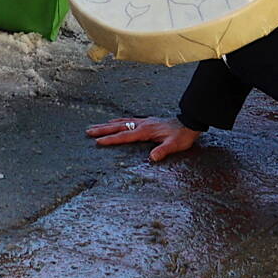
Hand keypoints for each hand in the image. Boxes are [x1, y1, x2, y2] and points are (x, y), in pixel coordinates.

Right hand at [86, 115, 200, 162]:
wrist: (189, 122)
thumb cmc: (182, 135)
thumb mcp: (174, 145)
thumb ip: (163, 151)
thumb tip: (152, 158)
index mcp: (145, 131)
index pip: (124, 136)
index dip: (110, 139)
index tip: (97, 141)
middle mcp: (142, 124)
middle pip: (118, 127)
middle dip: (102, 130)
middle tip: (88, 131)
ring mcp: (143, 122)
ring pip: (121, 122)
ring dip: (107, 125)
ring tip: (95, 126)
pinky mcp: (146, 122)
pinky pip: (128, 119)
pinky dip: (118, 120)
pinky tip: (114, 121)